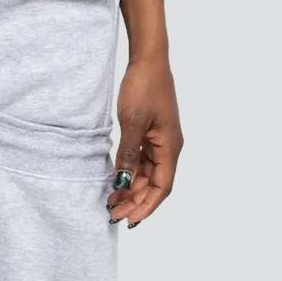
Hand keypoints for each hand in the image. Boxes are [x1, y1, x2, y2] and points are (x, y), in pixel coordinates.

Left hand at [107, 56, 183, 227]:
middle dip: (135, 202)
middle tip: (113, 215)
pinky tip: (115, 184)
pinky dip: (129, 176)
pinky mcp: (150, 136)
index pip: (161, 187)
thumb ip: (128, 155)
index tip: (130, 220)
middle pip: (154, 185)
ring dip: (130, 191)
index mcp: (170, 147)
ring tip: (111, 204)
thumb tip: (122, 182)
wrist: (148, 60)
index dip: (147, 206)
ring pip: (146, 176)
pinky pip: (141, 163)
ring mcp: (159, 142)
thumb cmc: (144, 86)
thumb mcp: (132, 122)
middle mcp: (168, 148)